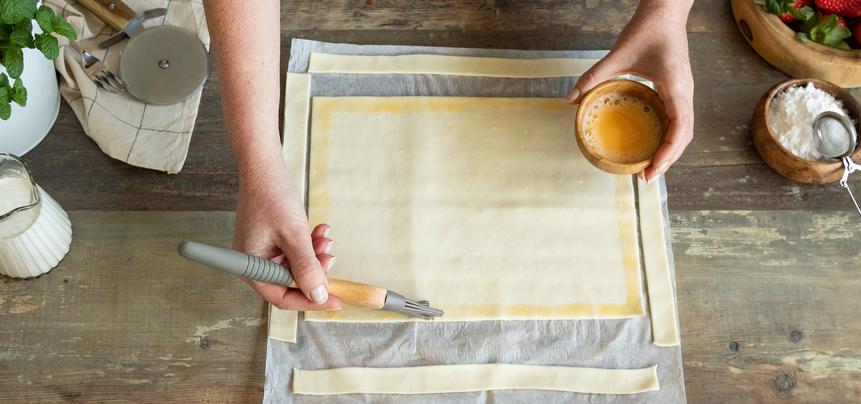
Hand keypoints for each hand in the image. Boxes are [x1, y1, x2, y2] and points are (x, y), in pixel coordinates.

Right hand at [233, 165, 340, 310]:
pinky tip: (320, 231)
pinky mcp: (271, 241)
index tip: (335, 300)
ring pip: (296, 266)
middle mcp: (254, 264)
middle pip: (291, 283)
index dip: (310, 300)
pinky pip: (294, 251)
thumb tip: (318, 296)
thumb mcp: (294, 236)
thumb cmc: (272, 197)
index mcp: (251, 268)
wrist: (264, 167)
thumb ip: (307, 268)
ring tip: (325, 239)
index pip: (282, 297)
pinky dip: (308, 244)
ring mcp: (262, 252)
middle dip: (314, 271)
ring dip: (314, 255)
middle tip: (330, 257)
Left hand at [567, 1, 693, 181]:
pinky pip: (678, 120)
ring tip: (650, 168)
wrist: (665, 12)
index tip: (651, 169)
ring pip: (684, 130)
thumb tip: (570, 99)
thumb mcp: (617, 54)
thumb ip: (594, 77)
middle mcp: (685, 93)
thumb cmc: (647, 30)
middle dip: (668, 159)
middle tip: (645, 177)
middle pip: (685, 136)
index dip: (668, 152)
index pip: (680, 128)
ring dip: (670, 151)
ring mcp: (685, 92)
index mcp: (676, 87)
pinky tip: (653, 146)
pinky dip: (669, 137)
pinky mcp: (679, 90)